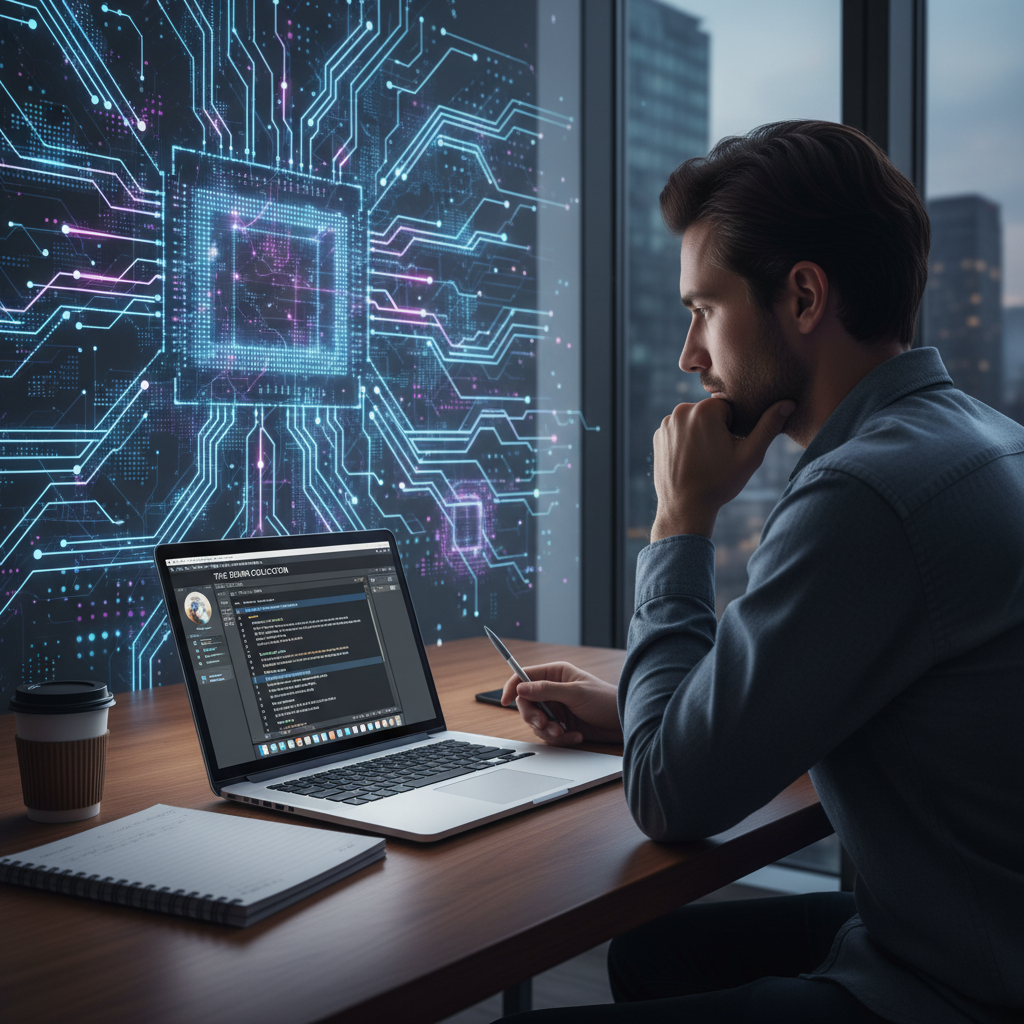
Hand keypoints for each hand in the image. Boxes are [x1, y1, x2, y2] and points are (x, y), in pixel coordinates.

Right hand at [500, 661, 621, 746]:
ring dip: (548, 730)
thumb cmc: (605, 700)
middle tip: (544, 724)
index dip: (512, 687)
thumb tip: (521, 688)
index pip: (525, 676)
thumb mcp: (575, 693)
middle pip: (527, 703)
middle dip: (533, 716)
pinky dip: (560, 738)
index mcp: (555, 674)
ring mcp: (557, 709)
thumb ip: (546, 690)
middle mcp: (553, 690)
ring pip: (536, 721)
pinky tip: (576, 736)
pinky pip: (549, 734)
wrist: (623, 723)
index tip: (504, 701)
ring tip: (563, 732)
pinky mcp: (562, 725)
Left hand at [651, 396, 794, 539]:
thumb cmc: (719, 483)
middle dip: (716, 430)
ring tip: (703, 460)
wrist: (685, 507)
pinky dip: (685, 442)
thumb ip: (769, 426)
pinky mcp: (658, 436)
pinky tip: (690, 461)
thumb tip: (788, 403)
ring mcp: (667, 424)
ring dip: (700, 435)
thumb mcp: (750, 455)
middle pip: (710, 413)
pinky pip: (679, 432)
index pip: (729, 408)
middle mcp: (681, 410)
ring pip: (694, 422)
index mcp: (705, 409)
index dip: (734, 429)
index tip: (729, 448)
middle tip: (716, 456)